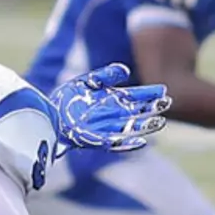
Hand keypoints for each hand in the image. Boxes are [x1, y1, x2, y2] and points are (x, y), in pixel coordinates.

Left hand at [50, 63, 171, 152]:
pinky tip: (141, 143)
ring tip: (160, 122)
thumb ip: (105, 75)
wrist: (48, 113)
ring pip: (130, 128)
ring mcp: (104, 128)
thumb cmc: (68, 98)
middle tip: (166, 104)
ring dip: (145, 126)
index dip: (148, 94)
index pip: (134, 96)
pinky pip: (114, 144)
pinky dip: (127, 144)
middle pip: (136, 112)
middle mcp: (111, 114)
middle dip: (151, 109)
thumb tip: (126, 70)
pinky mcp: (95, 140)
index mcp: (111, 99)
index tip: (163, 90)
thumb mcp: (86, 81)